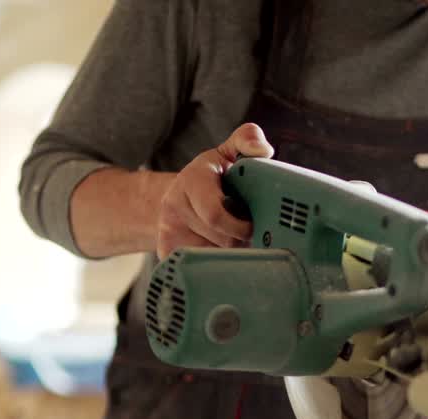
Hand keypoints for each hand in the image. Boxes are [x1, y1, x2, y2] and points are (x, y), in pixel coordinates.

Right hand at [156, 123, 274, 258]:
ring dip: (231, 253)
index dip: (240, 226)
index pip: (215, 215)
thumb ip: (248, 140)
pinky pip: (198, 268)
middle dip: (240, 240)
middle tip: (247, 232)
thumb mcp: (229, 152)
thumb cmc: (214, 177)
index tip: (253, 224)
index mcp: (191, 179)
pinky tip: (217, 251)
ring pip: (214, 257)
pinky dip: (215, 265)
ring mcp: (167, 230)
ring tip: (232, 237)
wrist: (180, 197)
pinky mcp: (165, 251)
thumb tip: (262, 150)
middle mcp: (174, 204)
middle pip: (221, 240)